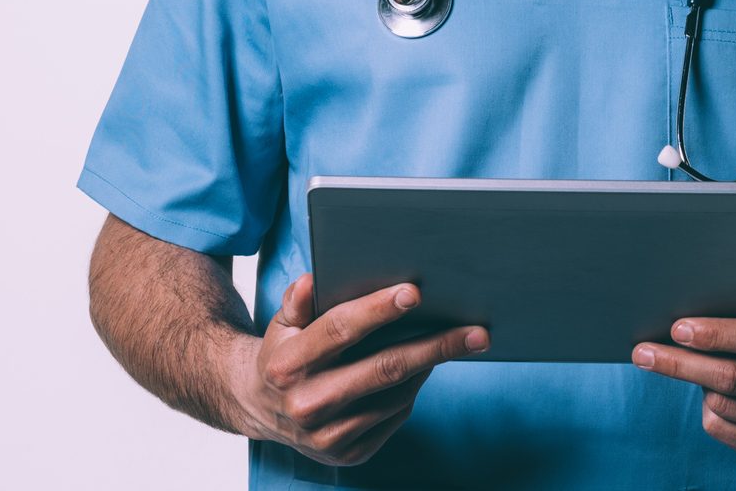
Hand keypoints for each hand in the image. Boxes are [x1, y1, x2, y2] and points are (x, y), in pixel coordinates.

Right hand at [227, 272, 488, 467]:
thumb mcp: (280, 321)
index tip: (416, 292)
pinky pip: (395, 417)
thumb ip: (297, 300)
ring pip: (396, 395)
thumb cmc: (282, 350)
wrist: (259, 407)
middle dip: (434, 347)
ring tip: (457, 341)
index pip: (339, 330)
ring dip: (430, 366)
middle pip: (383, 369)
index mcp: (287, 364)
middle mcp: (306, 404)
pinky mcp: (347, 454)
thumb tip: (311, 280)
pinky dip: (413, 389)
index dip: (378, 310)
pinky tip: (424, 366)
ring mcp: (327, 435)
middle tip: (477, 332)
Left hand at [631, 274, 735, 459]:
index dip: (717, 334)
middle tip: (643, 351)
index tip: (677, 328)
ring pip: (724, 404)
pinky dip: (706, 408)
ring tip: (684, 362)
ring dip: (694, 382)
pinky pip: (724, 428)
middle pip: (735, 377)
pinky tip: (706, 391)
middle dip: (683, 363)